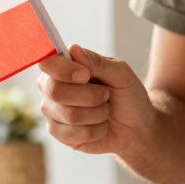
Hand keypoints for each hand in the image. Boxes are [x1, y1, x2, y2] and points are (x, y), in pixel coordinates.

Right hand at [37, 45, 156, 155]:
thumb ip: (97, 61)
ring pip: (70, 115)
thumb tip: (73, 49)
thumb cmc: (127, 96)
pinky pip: (74, 134)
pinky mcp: (58, 133)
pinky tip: (100, 126)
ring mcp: (52, 111)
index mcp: (63, 66)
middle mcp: (51, 87)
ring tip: (105, 111)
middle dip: (90, 96)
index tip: (86, 75)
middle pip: (55, 91)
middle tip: (106, 95)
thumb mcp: (121, 74)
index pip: (48, 63)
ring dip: (98, 114)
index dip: (64, 70)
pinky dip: (96, 130)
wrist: (137, 127)